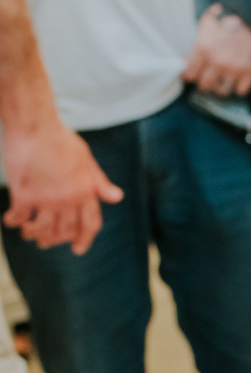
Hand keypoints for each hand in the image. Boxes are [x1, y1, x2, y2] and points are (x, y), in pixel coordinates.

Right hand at [1, 119, 122, 254]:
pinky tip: (11, 221)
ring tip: (29, 234)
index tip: (77, 249)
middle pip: (65, 231)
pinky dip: (14, 222)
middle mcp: (69, 199)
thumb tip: (117, 197)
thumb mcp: (86, 159)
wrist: (34, 123)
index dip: (85, 239)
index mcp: (86, 191)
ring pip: (43, 229)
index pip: (90, 224)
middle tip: (46, 243)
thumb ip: (99, 181)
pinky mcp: (24, 194)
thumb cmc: (59, 138)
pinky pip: (19, 217)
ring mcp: (46, 198)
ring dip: (35, 235)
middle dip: (56, 240)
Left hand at [181, 3, 250, 97]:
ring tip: (221, 78)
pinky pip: (240, 90)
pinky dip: (237, 86)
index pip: (189, 74)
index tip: (191, 73)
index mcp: (204, 48)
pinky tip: (236, 78)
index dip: (188, 74)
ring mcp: (235, 69)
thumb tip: (187, 60)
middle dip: (204, 80)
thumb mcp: (205, 25)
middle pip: (205, 85)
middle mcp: (218, 62)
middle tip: (207, 75)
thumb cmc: (227, 17)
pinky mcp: (250, 72)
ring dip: (220, 85)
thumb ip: (197, 45)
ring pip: (222, 90)